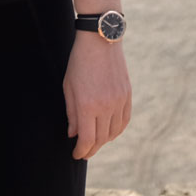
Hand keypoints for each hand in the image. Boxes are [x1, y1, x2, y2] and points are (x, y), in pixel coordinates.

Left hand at [64, 32, 131, 159]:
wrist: (101, 41)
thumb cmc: (79, 62)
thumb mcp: (68, 87)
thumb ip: (71, 113)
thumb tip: (73, 134)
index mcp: (87, 105)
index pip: (87, 139)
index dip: (81, 151)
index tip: (76, 154)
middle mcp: (105, 106)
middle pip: (101, 139)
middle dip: (91, 149)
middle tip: (84, 152)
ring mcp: (119, 101)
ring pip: (114, 132)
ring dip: (104, 141)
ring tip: (95, 143)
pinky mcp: (127, 96)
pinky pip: (124, 121)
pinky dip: (116, 130)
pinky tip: (109, 132)